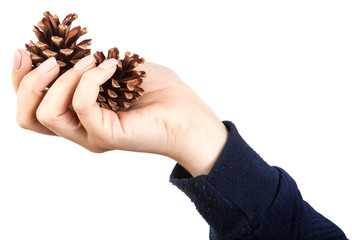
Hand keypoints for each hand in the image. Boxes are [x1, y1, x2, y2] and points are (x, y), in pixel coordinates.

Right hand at [12, 50, 228, 176]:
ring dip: (59, 80)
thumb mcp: (118, 71)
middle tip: (47, 59)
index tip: (26, 51)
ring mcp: (91, 134)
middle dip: (27, 83)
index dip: (22, 80)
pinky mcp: (106, 136)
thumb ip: (91, 67)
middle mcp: (80, 128)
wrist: (188, 115)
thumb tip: (71, 53)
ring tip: (86, 62)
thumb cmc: (160, 93)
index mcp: (80, 115)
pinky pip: (81, 106)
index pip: (34, 106)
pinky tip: (109, 67)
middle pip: (28, 118)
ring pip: (46, 115)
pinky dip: (89, 80)